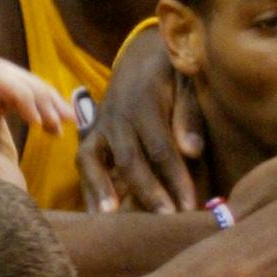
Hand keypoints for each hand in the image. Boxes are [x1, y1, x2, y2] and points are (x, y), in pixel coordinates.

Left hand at [0, 58, 71, 187]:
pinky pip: (15, 92)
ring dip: (43, 99)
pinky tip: (55, 125)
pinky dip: (39, 105)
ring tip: (66, 123)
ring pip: (13, 80)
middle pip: (1, 74)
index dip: (21, 92)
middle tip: (63, 120)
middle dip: (37, 94)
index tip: (41, 122)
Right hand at [76, 29, 201, 212]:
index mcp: (143, 101)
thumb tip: (192, 151)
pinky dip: (89, 188)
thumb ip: (189, 114)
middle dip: (147, 192)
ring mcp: (99, 126)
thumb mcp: (186, 81)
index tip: (189, 205)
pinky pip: (84, 163)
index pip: (160, 146)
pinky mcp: (90, 136)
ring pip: (93, 161)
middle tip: (166, 220)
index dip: (175, 177)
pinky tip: (98, 216)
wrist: (141, 55)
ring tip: (111, 220)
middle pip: (128, 159)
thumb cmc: (173, 73)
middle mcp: (116, 115)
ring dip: (101, 191)